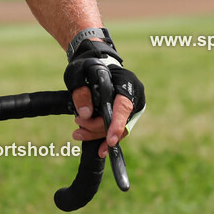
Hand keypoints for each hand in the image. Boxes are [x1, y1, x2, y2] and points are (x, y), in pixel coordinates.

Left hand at [64, 40, 145, 157]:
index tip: (110, 140)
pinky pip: (118, 130)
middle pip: (119, 121)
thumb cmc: (88, 65)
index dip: (117, 124)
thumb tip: (85, 115)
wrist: (96, 63)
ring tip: (78, 133)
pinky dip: (106, 139)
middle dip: (97, 128)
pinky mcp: (127, 115)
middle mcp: (135, 96)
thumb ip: (81, 92)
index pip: (124, 106)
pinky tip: (99, 150)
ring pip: (118, 129)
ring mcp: (133, 107)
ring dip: (97, 134)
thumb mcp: (79, 73)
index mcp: (127, 81)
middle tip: (77, 125)